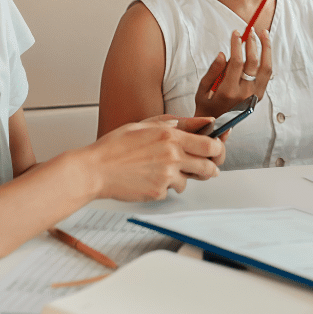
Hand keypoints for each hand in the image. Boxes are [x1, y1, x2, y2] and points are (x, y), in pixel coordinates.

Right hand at [83, 118, 223, 201]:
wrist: (94, 170)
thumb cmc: (115, 147)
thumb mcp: (144, 124)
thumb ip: (175, 122)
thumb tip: (201, 121)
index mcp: (170, 136)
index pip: (210, 144)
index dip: (218, 149)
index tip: (216, 150)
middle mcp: (172, 155)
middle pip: (208, 166)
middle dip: (209, 169)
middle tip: (204, 169)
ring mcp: (166, 176)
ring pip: (189, 181)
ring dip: (181, 178)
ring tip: (162, 171)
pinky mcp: (158, 192)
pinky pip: (170, 191)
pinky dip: (162, 187)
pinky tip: (147, 179)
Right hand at [194, 28, 271, 119]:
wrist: (217, 125)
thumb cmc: (207, 106)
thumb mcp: (202, 89)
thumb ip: (213, 70)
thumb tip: (223, 53)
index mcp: (228, 92)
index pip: (237, 62)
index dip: (237, 45)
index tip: (235, 33)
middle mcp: (244, 94)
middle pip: (253, 63)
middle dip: (252, 43)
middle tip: (248, 31)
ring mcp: (254, 96)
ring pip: (266, 68)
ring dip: (266, 48)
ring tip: (263, 33)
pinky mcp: (259, 96)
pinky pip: (267, 75)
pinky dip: (267, 59)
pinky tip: (264, 48)